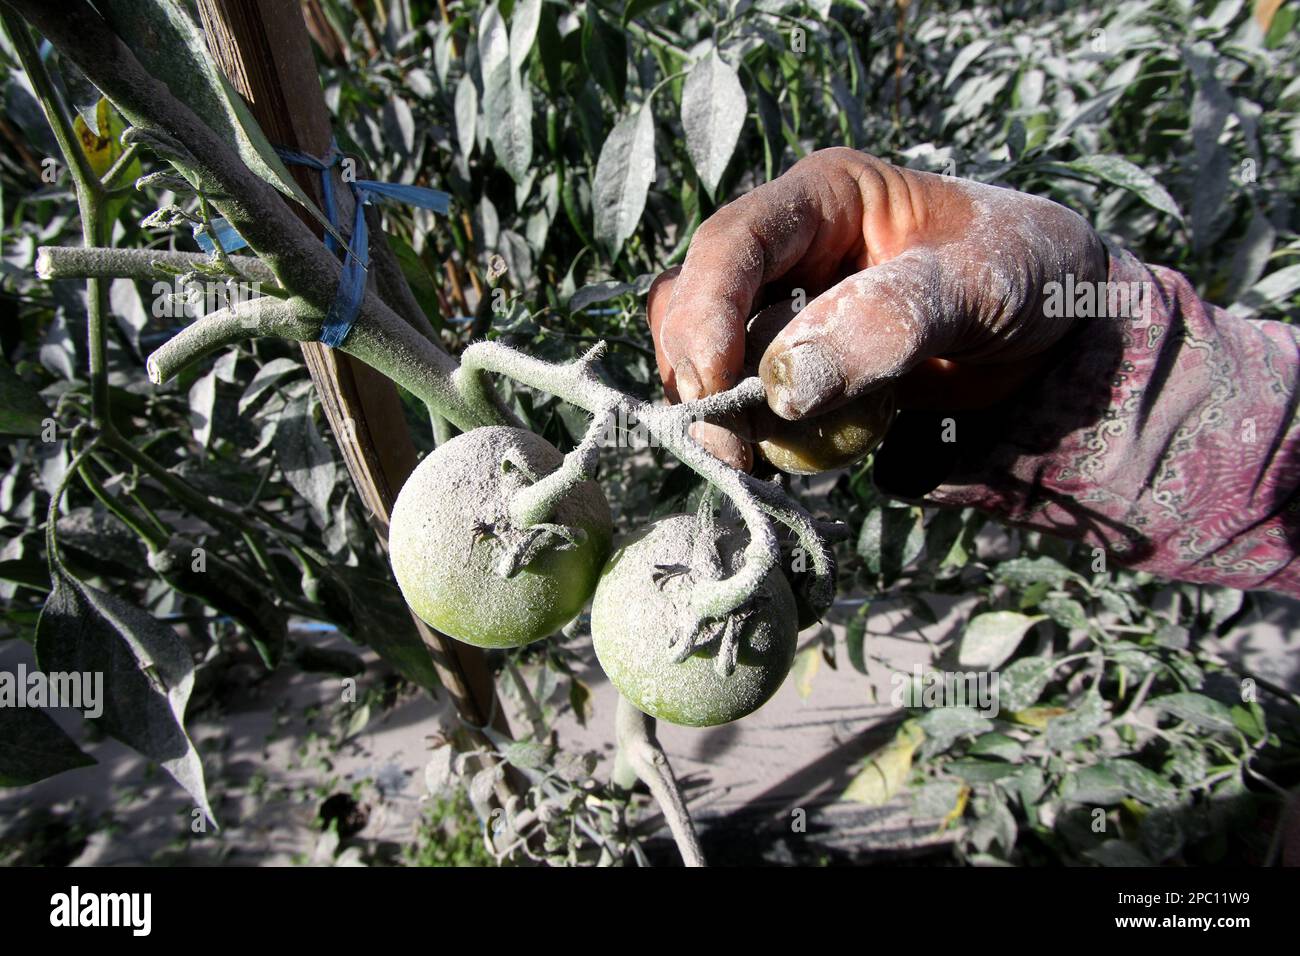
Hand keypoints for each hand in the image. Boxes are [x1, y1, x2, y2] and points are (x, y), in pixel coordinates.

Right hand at [646, 148, 1107, 470]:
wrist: (1059, 340)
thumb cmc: (1030, 278)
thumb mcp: (978, 284)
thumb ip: (890, 322)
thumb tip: (784, 385)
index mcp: (826, 198)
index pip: (733, 241)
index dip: (707, 310)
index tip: (715, 383)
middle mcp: (788, 249)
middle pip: (691, 300)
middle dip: (699, 373)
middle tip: (733, 450)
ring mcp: (783, 312)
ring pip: (701, 354)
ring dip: (716, 409)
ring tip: (759, 457)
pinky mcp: (792, 369)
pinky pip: (741, 400)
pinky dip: (751, 434)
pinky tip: (789, 456)